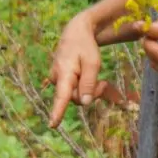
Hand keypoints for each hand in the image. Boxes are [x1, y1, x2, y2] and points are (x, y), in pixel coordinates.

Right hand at [47, 14, 108, 128]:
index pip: (61, 96)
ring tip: (102, 81)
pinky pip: (75, 90)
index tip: (53, 124)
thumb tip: (84, 103)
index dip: (58, 111)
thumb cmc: (85, 46)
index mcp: (64, 74)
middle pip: (75, 97)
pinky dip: (86, 88)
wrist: (76, 33)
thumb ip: (89, 83)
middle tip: (105, 84)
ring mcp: (58, 79)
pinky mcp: (61, 80)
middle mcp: (56, 78)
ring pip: (76, 94)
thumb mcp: (93, 62)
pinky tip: (96, 82)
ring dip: (90, 90)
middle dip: (91, 94)